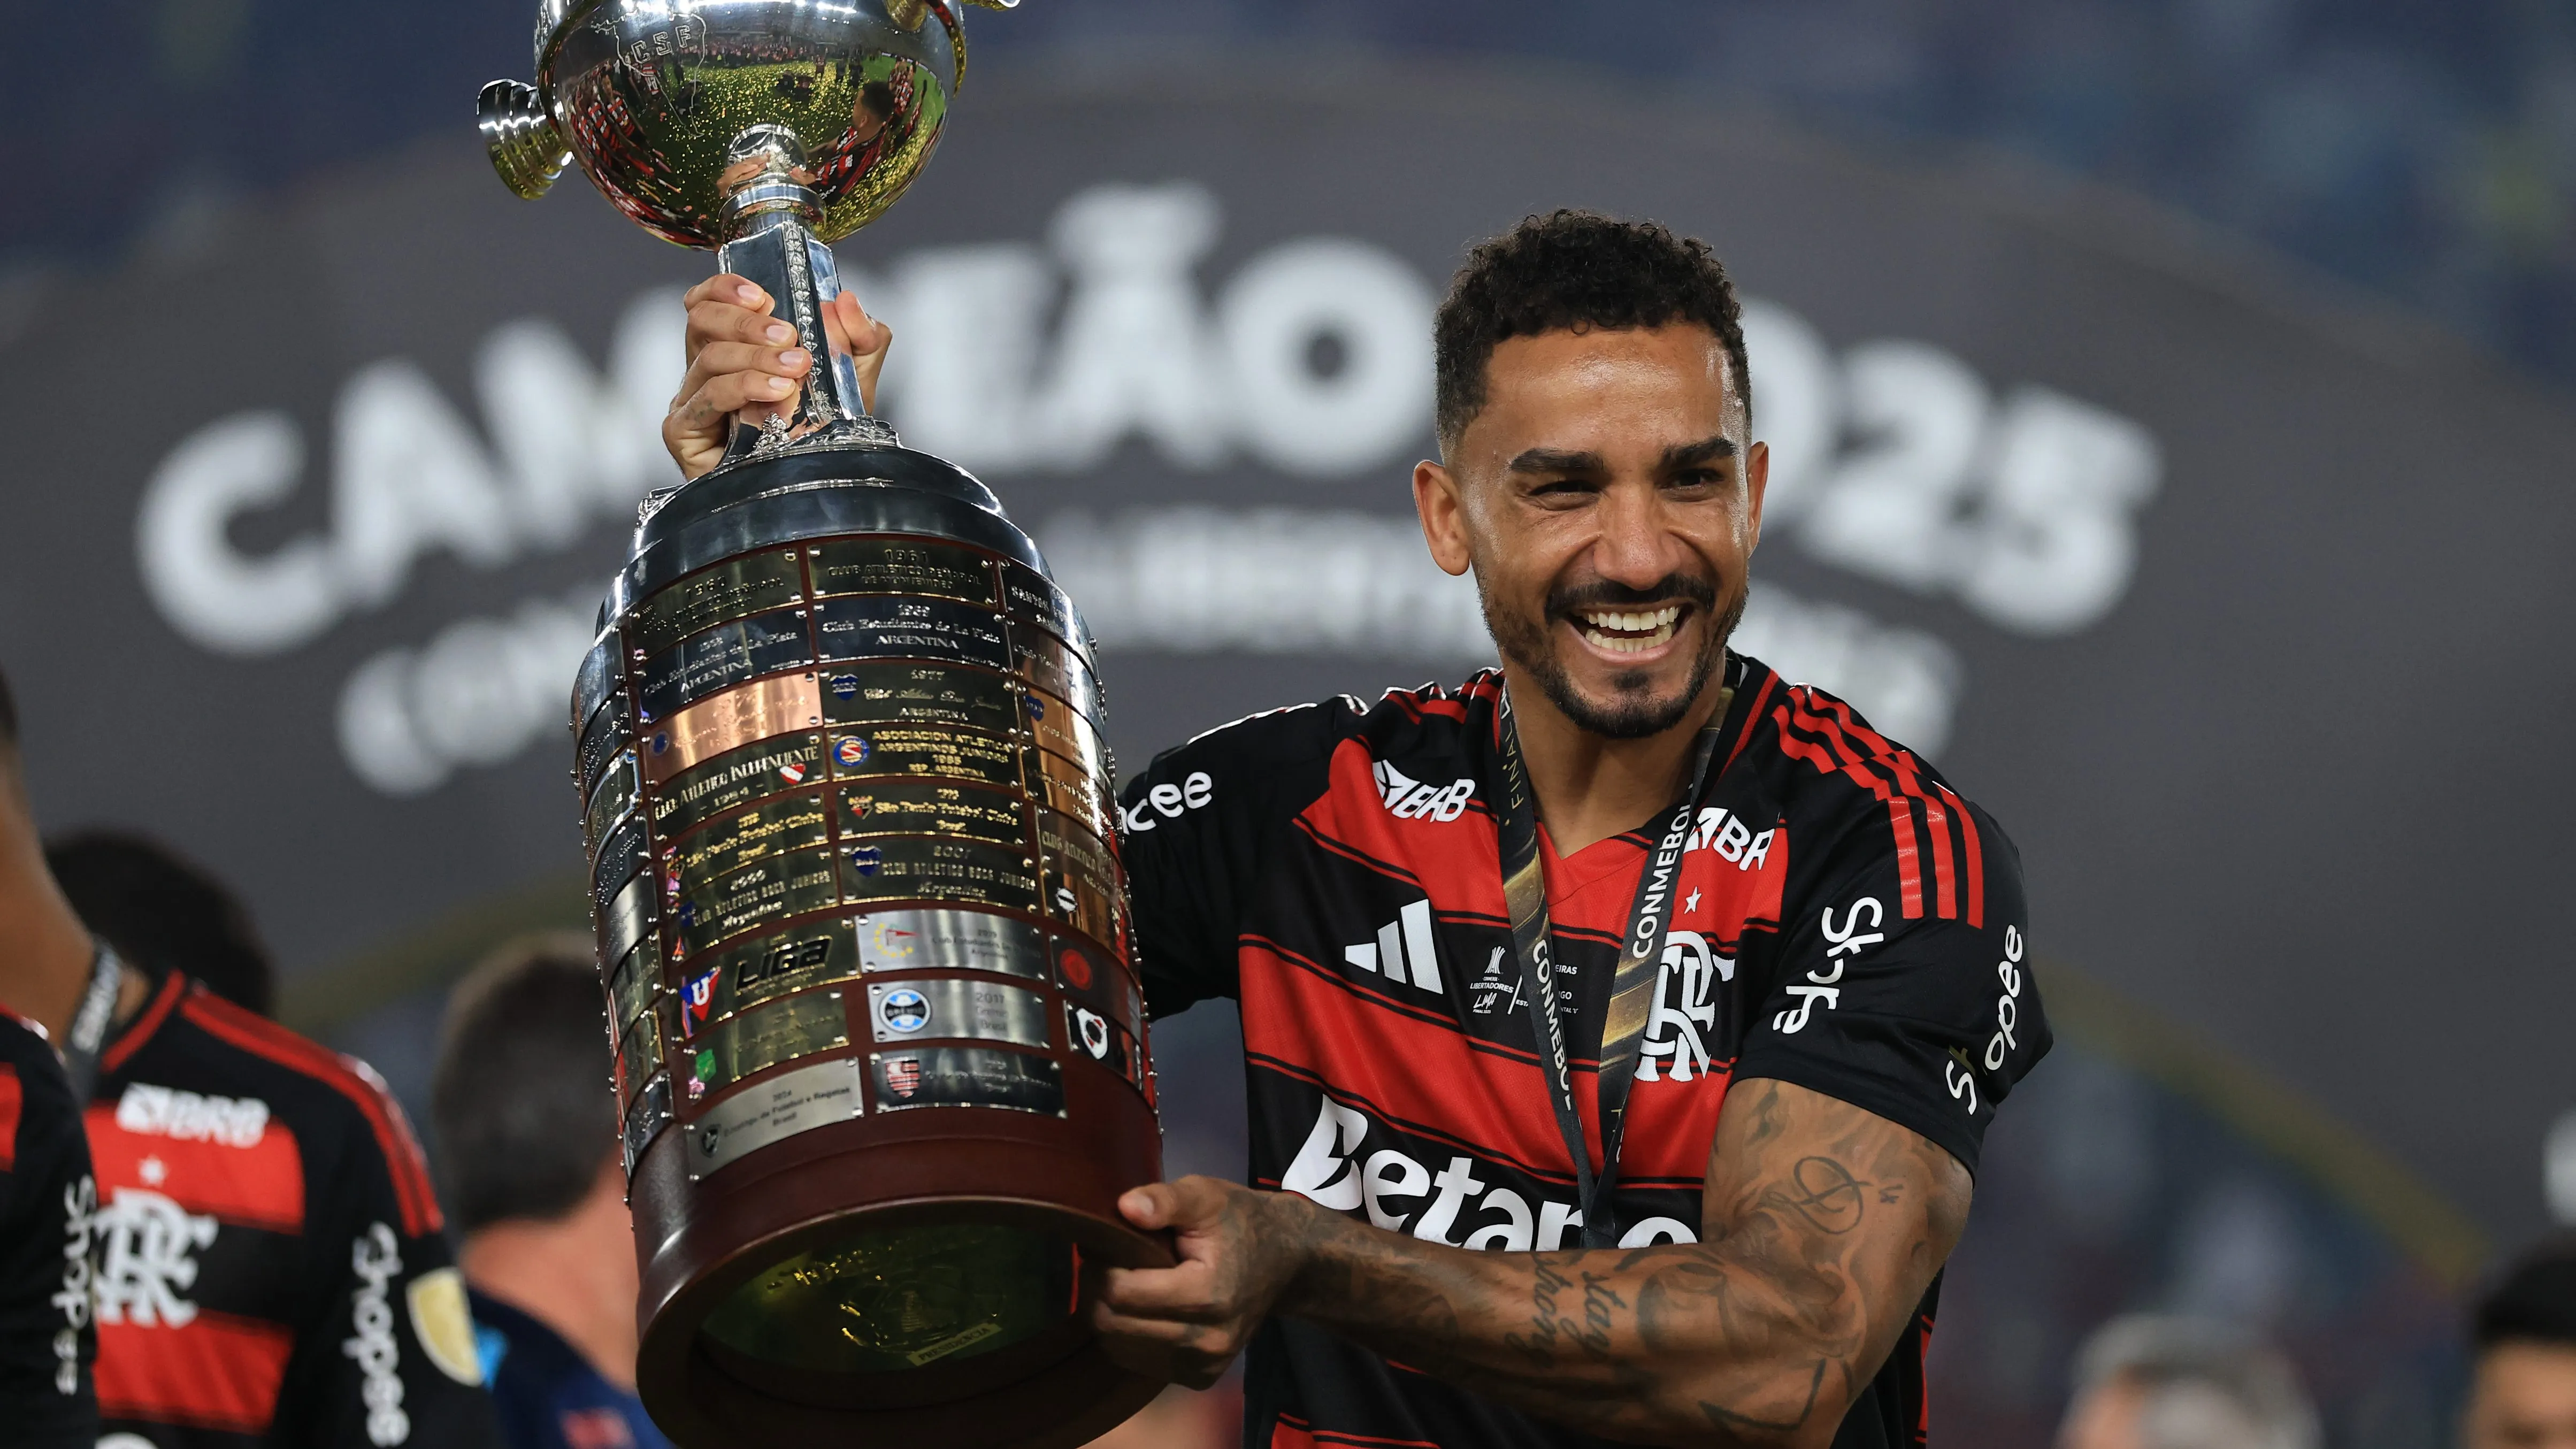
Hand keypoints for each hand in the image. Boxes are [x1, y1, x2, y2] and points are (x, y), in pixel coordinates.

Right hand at [663, 274, 891, 479]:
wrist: (818, 486)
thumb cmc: (824, 431)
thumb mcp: (854, 377)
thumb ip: (861, 338)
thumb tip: (843, 300)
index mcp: (734, 347)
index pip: (708, 301)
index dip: (726, 289)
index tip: (764, 295)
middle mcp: (706, 370)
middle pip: (701, 321)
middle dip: (747, 322)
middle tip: (788, 335)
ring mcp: (692, 401)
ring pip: (708, 358)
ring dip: (754, 358)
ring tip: (795, 368)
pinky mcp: (684, 432)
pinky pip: (705, 399)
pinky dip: (743, 388)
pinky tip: (776, 394)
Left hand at [1092, 1176, 1314, 1388]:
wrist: (1288, 1262)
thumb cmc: (1241, 1223)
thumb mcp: (1206, 1195)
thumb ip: (1165, 1200)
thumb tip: (1125, 1207)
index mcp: (1206, 1295)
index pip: (1121, 1292)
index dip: (1102, 1266)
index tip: (1106, 1246)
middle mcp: (1206, 1341)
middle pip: (1113, 1326)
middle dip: (1099, 1291)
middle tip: (1109, 1263)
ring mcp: (1204, 1365)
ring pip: (1119, 1349)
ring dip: (1110, 1315)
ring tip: (1128, 1283)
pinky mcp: (1201, 1378)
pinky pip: (1138, 1363)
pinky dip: (1128, 1336)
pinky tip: (1143, 1308)